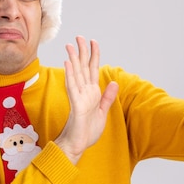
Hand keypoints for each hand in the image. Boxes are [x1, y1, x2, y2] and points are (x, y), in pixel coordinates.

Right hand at [54, 36, 118, 164]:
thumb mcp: (102, 113)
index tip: (93, 42)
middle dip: (82, 52)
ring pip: (76, 74)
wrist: (78, 146)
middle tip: (79, 37)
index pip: (92, 70)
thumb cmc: (87, 131)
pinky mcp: (76, 105)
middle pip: (83, 68)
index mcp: (91, 93)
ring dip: (74, 59)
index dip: (94, 56)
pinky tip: (68, 63)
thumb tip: (114, 83)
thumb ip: (107, 98)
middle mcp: (84, 92)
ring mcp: (78, 98)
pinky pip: (72, 88)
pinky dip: (70, 75)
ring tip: (71, 46)